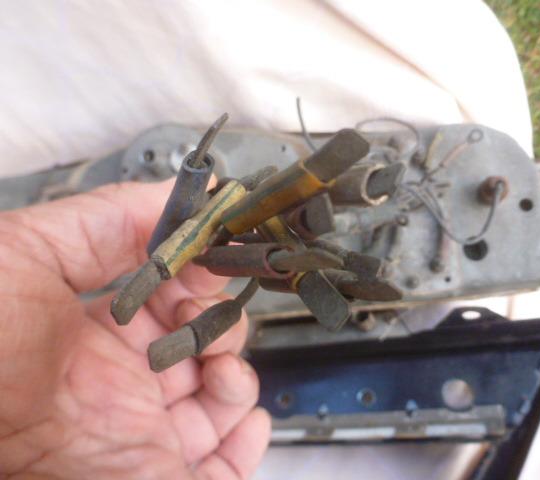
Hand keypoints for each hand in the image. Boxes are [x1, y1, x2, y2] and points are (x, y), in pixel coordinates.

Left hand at [0, 181, 269, 478]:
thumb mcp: (32, 250)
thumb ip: (111, 217)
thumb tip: (192, 194)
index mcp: (101, 328)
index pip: (174, 299)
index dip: (200, 278)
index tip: (213, 261)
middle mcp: (126, 379)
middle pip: (204, 347)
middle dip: (223, 325)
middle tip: (200, 317)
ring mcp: (145, 430)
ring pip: (220, 401)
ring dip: (240, 377)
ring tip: (222, 368)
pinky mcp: (158, 473)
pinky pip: (221, 469)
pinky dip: (246, 443)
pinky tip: (246, 419)